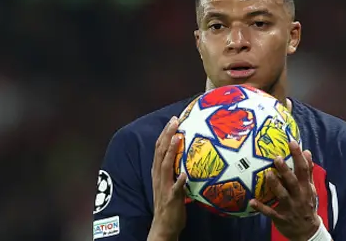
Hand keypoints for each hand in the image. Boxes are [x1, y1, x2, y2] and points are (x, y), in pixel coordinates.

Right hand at [148, 116, 187, 240]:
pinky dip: (179, 180)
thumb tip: (188, 156)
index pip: (159, 148)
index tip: (173, 120)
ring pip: (165, 165)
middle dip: (167, 135)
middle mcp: (159, 176)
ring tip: (177, 138)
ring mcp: (164, 186)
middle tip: (175, 121)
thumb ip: (175, 169)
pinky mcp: (171, 198)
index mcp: (158, 171)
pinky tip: (184, 173)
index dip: (165, 133)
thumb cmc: (170, 204)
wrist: (163, 226)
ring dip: (171, 151)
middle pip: (160, 152)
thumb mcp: (170, 182)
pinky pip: (175, 188)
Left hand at [250, 141, 319, 240]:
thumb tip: (307, 151)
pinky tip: (252, 202)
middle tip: (277, 158)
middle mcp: (299, 196)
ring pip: (282, 195)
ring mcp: (290, 207)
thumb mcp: (310, 188)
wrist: (307, 231)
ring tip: (268, 175)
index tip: (292, 142)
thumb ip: (307, 171)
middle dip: (286, 170)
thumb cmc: (306, 204)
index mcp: (305, 187)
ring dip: (275, 185)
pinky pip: (270, 212)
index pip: (303, 169)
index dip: (298, 156)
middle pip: (293, 181)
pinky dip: (261, 207)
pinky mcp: (281, 217)